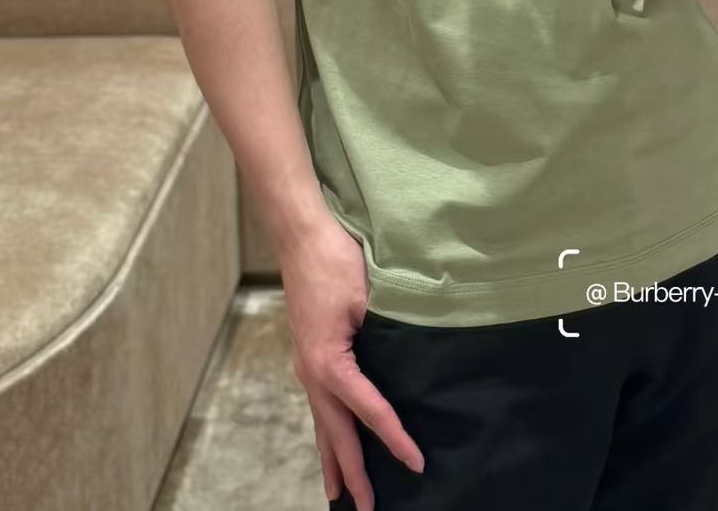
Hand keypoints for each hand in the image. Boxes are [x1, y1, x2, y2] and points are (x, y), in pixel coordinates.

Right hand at [281, 213, 424, 507]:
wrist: (301, 234)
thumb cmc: (335, 261)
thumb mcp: (367, 298)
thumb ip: (386, 334)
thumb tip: (407, 362)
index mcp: (330, 365)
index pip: (369, 413)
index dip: (394, 440)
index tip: (416, 464)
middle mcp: (312, 373)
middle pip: (336, 434)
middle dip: (351, 474)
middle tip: (365, 510)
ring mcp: (306, 365)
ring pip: (321, 424)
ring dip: (332, 459)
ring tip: (338, 494)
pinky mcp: (308, 354)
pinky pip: (319, 403)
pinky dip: (327, 429)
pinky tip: (332, 435)